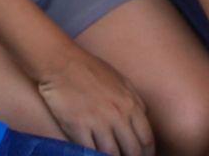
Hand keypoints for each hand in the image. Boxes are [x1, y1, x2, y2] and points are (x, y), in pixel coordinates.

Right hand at [36, 46, 154, 155]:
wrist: (61, 62)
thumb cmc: (90, 69)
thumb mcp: (121, 81)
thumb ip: (135, 100)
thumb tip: (144, 118)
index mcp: (131, 103)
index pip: (147, 138)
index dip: (147, 154)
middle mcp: (118, 115)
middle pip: (132, 150)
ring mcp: (98, 122)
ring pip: (112, 154)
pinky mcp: (78, 127)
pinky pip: (89, 151)